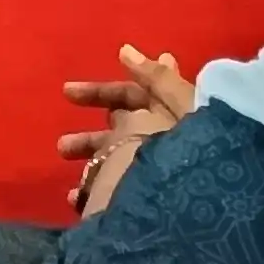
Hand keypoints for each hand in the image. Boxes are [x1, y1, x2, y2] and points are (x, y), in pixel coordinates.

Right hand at [60, 47, 195, 214]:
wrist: (202, 213)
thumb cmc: (191, 152)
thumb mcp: (181, 107)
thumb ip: (157, 79)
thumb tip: (126, 50)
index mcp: (177, 118)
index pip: (136, 97)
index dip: (106, 92)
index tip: (69, 92)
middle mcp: (166, 142)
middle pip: (123, 131)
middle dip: (91, 131)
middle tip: (61, 141)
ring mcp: (155, 173)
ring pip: (115, 160)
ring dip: (88, 156)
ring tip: (64, 168)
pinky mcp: (147, 202)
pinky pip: (115, 191)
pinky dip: (94, 189)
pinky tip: (76, 195)